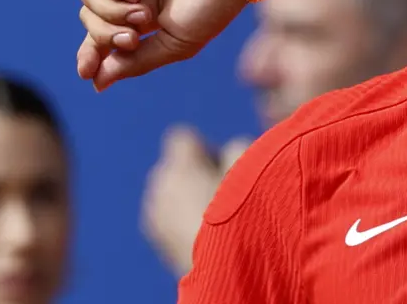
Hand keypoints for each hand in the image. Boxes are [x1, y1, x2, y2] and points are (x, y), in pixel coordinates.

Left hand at [77, 0, 245, 90]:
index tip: (88, 72)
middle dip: (104, 34)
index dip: (90, 54)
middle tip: (132, 39)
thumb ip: (136, 61)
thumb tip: (97, 83)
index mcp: (143, 18)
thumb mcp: (176, 44)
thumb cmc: (212, 6)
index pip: (102, 37)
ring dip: (108, 11)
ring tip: (141, 15)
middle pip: (91, 17)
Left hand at [141, 126, 251, 276]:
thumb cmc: (240, 216)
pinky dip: (181, 217)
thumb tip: (230, 152)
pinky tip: (203, 233)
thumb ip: (239, 150)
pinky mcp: (156, 237)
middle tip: (223, 190)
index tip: (222, 165)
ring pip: (170, 191)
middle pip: (175, 165)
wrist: (223, 269)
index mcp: (179, 168)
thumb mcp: (251, 172)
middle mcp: (160, 187)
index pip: (183, 138)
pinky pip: (167, 213)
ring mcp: (154, 213)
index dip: (205, 149)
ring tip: (214, 216)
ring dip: (188, 196)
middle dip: (195, 172)